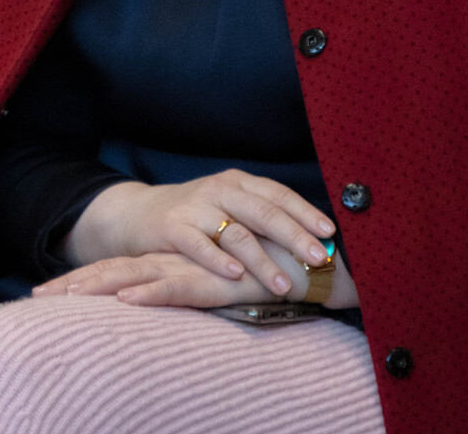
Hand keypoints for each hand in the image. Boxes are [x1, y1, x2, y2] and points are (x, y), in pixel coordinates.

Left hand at [34, 250, 278, 307]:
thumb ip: (179, 291)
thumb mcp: (206, 288)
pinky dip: (149, 293)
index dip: (78, 280)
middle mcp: (168, 262)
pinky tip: (127, 299)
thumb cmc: (252, 276)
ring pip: (134, 277)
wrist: (295, 266)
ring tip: (67, 297)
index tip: (42, 293)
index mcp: (164, 263)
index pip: (112, 270)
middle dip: (72, 285)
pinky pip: (175, 288)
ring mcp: (186, 270)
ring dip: (99, 287)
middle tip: (35, 296)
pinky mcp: (209, 282)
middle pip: (111, 272)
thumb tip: (148, 304)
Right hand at [61, 170, 335, 298]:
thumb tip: (311, 240)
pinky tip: (235, 276)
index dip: (306, 212)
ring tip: (283, 284)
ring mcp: (196, 207)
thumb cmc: (195, 216)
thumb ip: (260, 217)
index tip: (331, 233)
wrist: (136, 213)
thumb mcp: (228, 206)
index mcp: (239, 182)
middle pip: (263, 212)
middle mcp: (220, 190)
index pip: (278, 194)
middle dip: (295, 236)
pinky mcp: (172, 228)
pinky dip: (218, 261)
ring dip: (262, 261)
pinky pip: (199, 245)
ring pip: (236, 233)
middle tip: (318, 259)